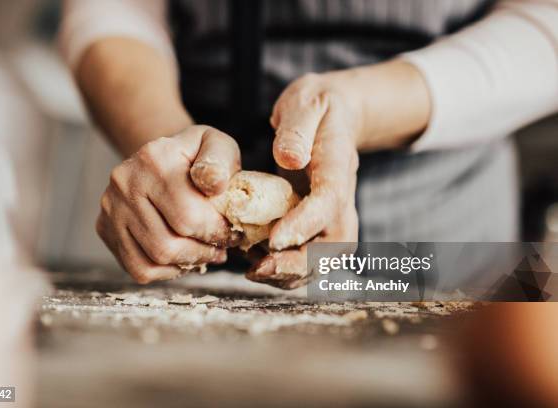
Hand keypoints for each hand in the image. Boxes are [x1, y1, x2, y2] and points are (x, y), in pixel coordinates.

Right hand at [96, 125, 240, 283]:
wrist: (161, 158)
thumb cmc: (195, 157)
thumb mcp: (216, 145)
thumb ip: (220, 162)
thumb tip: (215, 184)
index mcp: (153, 159)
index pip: (188, 216)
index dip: (217, 233)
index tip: (233, 234)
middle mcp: (125, 182)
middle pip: (168, 243)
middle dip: (204, 251)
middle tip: (221, 248)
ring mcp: (111, 208)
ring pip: (154, 259)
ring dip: (188, 263)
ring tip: (205, 252)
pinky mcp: (105, 228)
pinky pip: (138, 268)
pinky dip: (167, 271)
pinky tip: (184, 257)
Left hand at [247, 73, 360, 288]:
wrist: (337, 114)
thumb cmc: (316, 106)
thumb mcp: (305, 102)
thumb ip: (297, 128)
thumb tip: (290, 158)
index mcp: (338, 166)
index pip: (329, 201)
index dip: (304, 224)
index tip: (273, 239)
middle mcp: (342, 196)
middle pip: (334, 243)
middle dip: (299, 263)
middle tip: (258, 268)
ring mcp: (335, 213)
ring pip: (325, 258)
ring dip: (292, 273)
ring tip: (254, 271)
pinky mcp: (322, 223)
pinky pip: (312, 256)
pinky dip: (288, 268)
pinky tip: (258, 262)